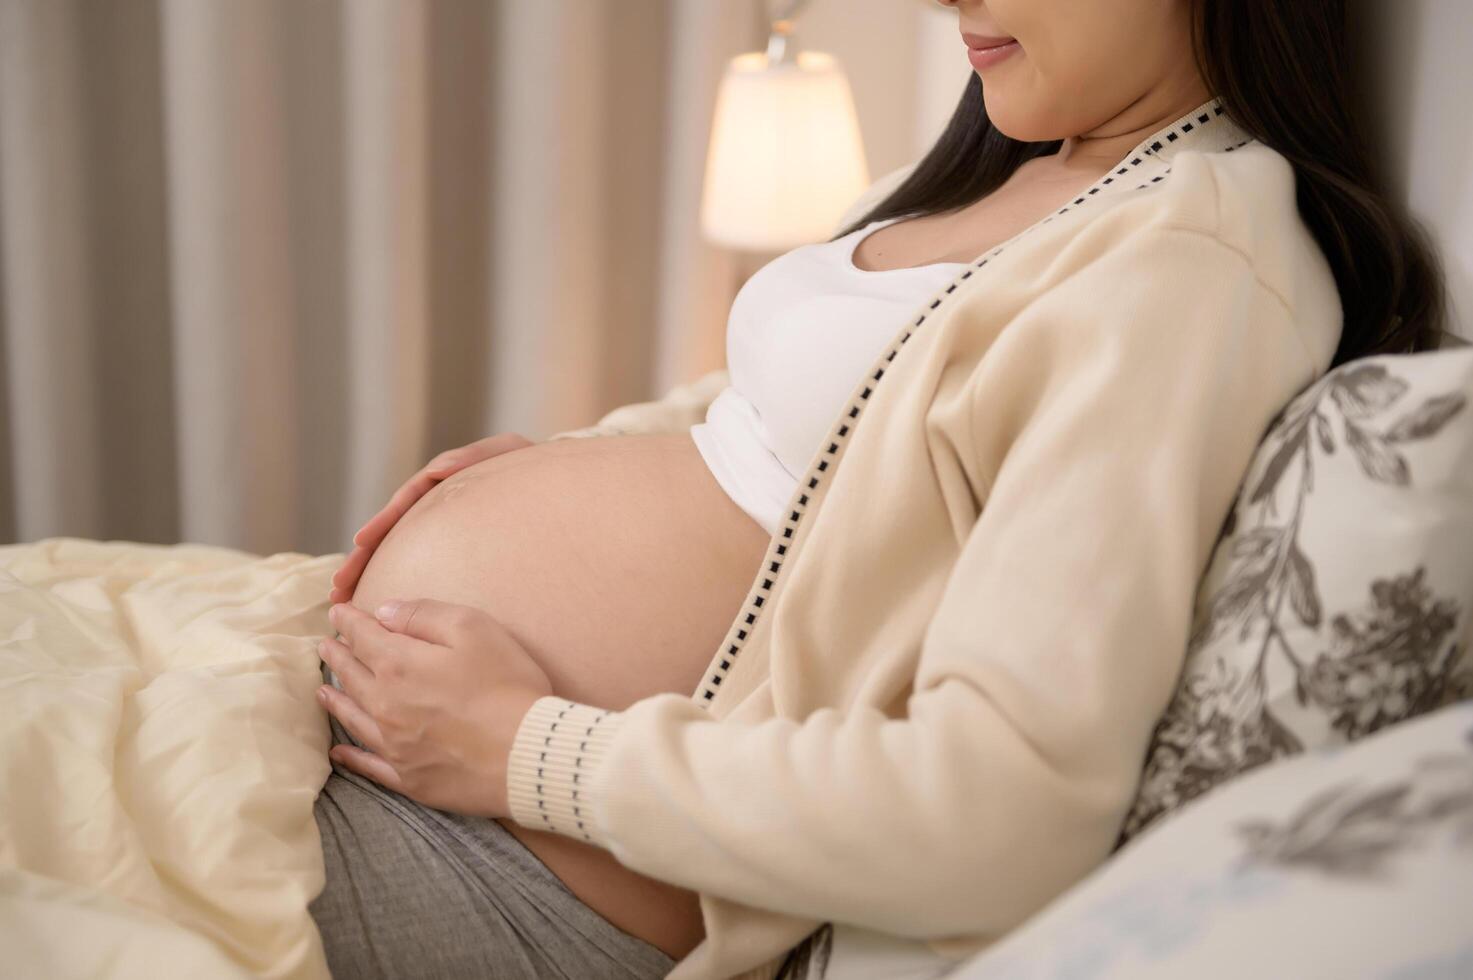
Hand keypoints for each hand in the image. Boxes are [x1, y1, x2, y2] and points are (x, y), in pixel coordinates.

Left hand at [317, 598, 553, 816]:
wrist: (526, 754)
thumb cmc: (506, 685)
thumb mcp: (473, 628)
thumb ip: (424, 615)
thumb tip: (385, 611)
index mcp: (399, 664)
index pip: (364, 636)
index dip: (349, 621)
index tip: (336, 612)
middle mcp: (385, 705)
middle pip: (352, 675)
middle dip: (338, 656)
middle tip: (324, 646)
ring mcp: (394, 745)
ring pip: (353, 717)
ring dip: (335, 700)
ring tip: (322, 690)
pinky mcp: (409, 777)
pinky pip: (368, 765)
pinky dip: (350, 756)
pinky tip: (339, 751)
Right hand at [329, 433, 535, 603]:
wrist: (556, 485)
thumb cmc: (533, 465)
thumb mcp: (508, 452)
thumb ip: (476, 457)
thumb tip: (438, 470)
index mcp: (445, 483)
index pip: (405, 503)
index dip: (382, 522)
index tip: (360, 542)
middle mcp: (436, 506)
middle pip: (391, 533)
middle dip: (362, 559)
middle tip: (338, 588)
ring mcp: (442, 529)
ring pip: (398, 553)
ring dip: (368, 575)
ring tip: (343, 598)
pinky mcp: (453, 548)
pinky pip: (417, 565)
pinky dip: (396, 580)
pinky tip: (380, 605)